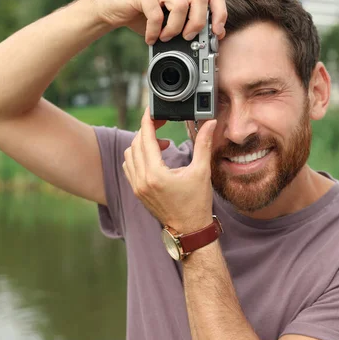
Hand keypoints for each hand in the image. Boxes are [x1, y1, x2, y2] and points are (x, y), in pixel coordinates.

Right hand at [91, 0, 226, 44]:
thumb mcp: (169, 21)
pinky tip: (150, 38)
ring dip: (175, 28)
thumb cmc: (143, 17)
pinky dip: (155, 30)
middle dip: (197, 23)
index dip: (220, 14)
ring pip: (181, 4)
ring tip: (165, 38)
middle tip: (187, 38)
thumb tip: (210, 41)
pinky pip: (157, 13)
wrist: (113, 9)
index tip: (216, 34)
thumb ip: (188, 25)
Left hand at [122, 108, 217, 233]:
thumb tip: (209, 123)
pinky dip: (137, 156)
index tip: (151, 110)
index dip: (147, 120)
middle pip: (136, 143)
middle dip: (147, 130)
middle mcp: (142, 180)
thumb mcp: (201, 171)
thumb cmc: (196, 203)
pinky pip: (129, 167)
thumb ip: (203, 144)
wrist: (189, 229)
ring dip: (141, 144)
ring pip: (129, 154)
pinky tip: (153, 157)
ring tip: (161, 143)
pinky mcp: (137, 191)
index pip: (145, 138)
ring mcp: (137, 186)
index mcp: (156, 174)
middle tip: (162, 123)